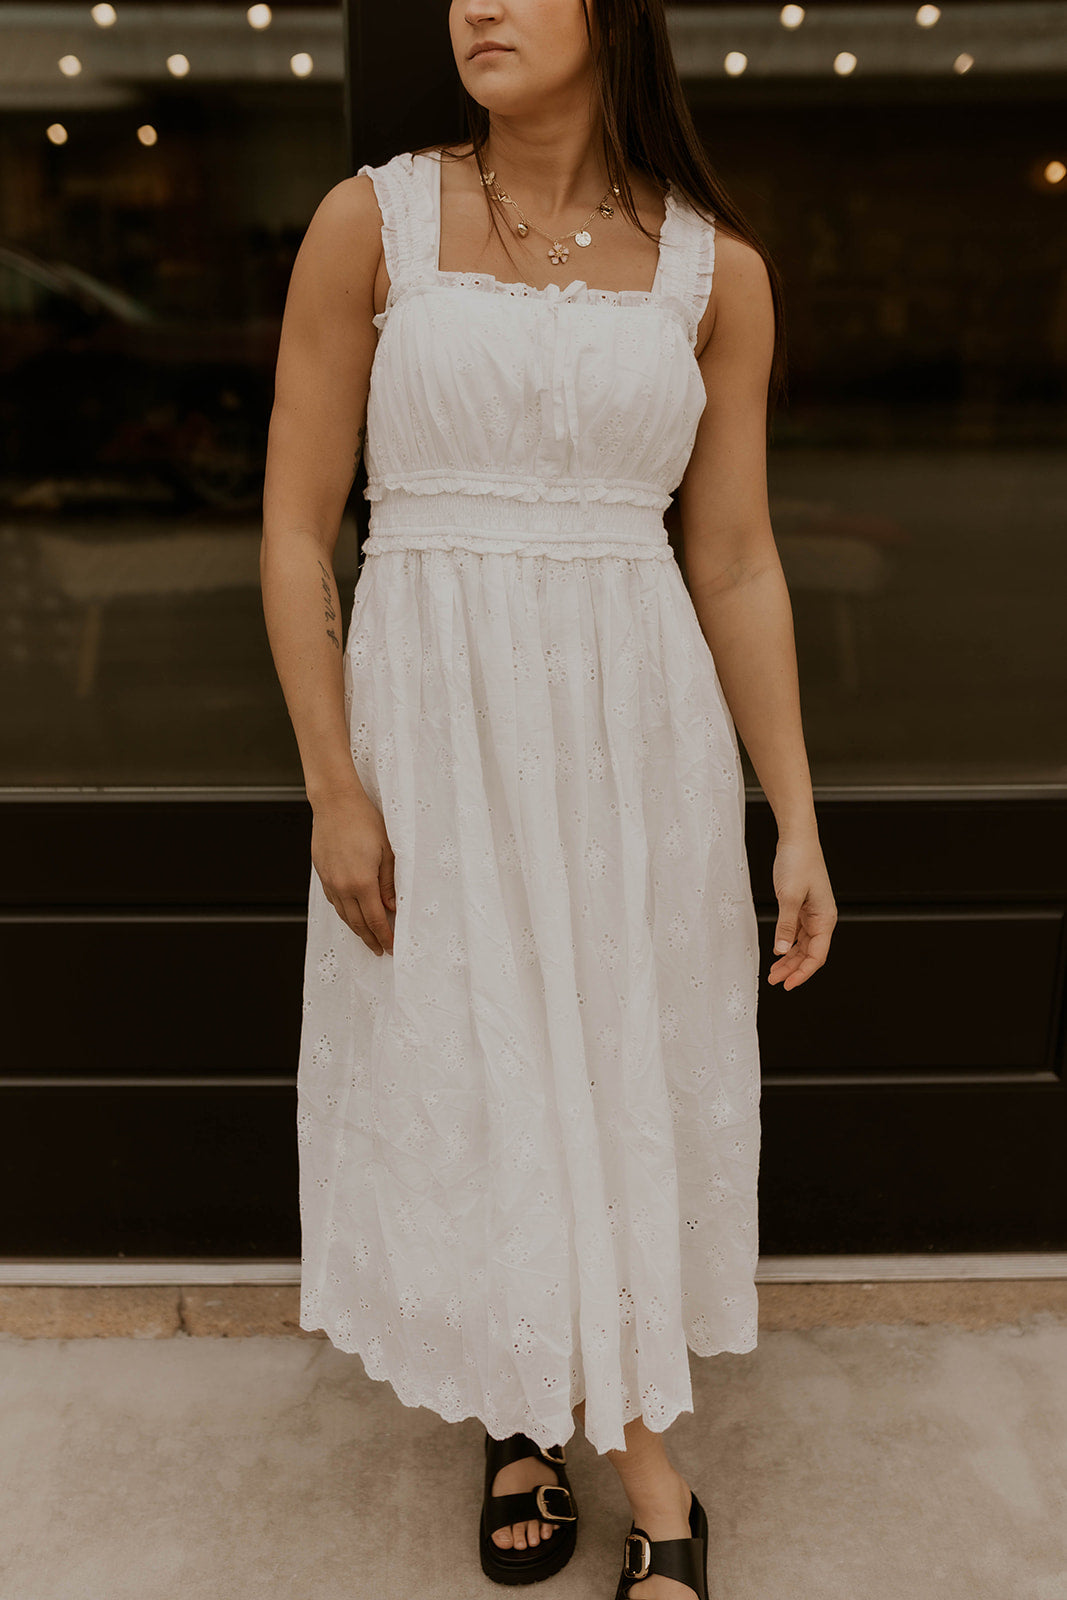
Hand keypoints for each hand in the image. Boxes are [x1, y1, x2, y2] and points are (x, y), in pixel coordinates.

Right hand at [310, 785, 396, 955]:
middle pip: (357, 923)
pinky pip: (334, 901)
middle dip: (370, 939)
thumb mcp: (387, 851)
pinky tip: (351, 914)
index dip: (385, 936)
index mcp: (362, 882)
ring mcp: (329, 881)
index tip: (392, 947)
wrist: (335, 803)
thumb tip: (392, 906)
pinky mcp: (322, 874)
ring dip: (356, 929)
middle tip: (380, 950)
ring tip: (367, 937)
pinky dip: (344, 912)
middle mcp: (343, 886)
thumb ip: (389, 882)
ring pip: (343, 914)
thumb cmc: (365, 821)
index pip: (375, 920)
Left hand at [767, 831, 835, 990]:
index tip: (788, 985)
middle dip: (793, 969)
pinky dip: (788, 944)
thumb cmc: (798, 862)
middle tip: (774, 981)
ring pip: (803, 944)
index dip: (803, 973)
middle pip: (810, 953)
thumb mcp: (789, 896)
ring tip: (773, 972)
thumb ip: (785, 925)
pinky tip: (778, 951)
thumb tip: (780, 951)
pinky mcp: (802, 906)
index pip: (817, 956)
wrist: (797, 838)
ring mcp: (813, 913)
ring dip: (789, 959)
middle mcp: (822, 918)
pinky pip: (797, 932)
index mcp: (825, 918)